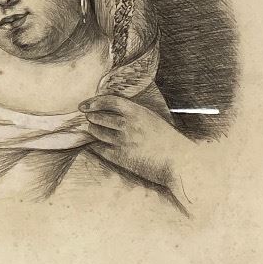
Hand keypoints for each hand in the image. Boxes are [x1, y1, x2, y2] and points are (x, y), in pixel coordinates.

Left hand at [80, 95, 190, 211]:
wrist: (178, 162)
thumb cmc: (167, 140)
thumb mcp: (152, 119)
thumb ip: (134, 114)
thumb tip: (112, 111)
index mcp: (137, 112)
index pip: (109, 101)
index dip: (94, 102)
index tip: (84, 106)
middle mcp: (128, 124)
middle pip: (99, 117)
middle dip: (92, 118)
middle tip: (90, 119)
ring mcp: (123, 141)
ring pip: (97, 132)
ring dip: (93, 130)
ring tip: (94, 130)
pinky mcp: (121, 157)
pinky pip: (100, 148)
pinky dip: (97, 146)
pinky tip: (98, 145)